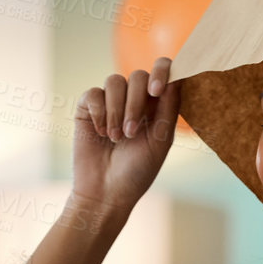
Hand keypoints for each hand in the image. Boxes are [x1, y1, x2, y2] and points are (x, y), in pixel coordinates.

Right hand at [73, 57, 180, 215]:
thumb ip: (169, 109)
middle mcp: (133, 99)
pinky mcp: (87, 108)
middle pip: (138, 75)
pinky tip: (100, 132)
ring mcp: (109, 102)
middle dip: (136, 102)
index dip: (162, 71)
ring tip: (116, 137)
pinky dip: (99, 112)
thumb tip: (175, 78)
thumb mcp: (160, 141)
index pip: (163, 71)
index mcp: (156, 105)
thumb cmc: (137, 171)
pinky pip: (93, 93)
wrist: (105, 192)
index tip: (156, 91)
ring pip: (114, 81)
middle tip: (131, 132)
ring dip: (117, 110)